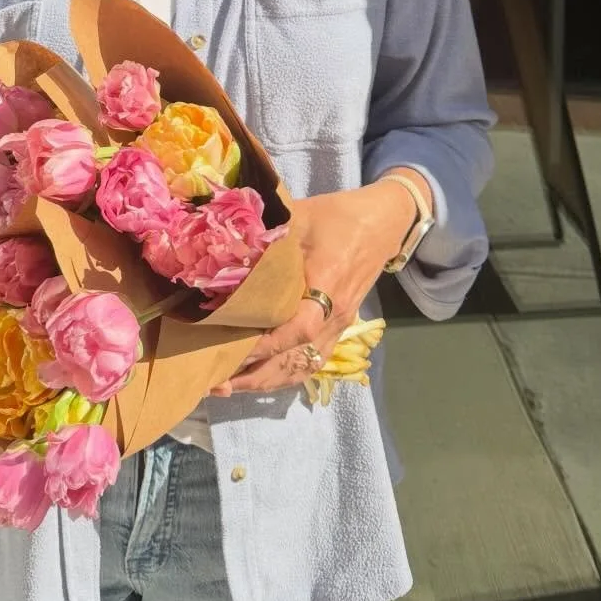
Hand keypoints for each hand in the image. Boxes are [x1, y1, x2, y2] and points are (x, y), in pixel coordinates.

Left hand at [209, 173, 427, 396]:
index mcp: (327, 285)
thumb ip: (265, 232)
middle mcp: (335, 314)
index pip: (298, 328)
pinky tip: (262, 377)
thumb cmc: (338, 216)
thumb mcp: (299, 215)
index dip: (265, 345)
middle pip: (298, 359)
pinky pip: (313, 360)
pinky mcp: (340, 327)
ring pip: (305, 366)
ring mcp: (340, 325)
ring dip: (269, 381)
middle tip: (216, 382)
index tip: (228, 351)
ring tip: (231, 385)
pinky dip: (287, 374)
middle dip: (256, 375)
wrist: (383, 222)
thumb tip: (223, 242)